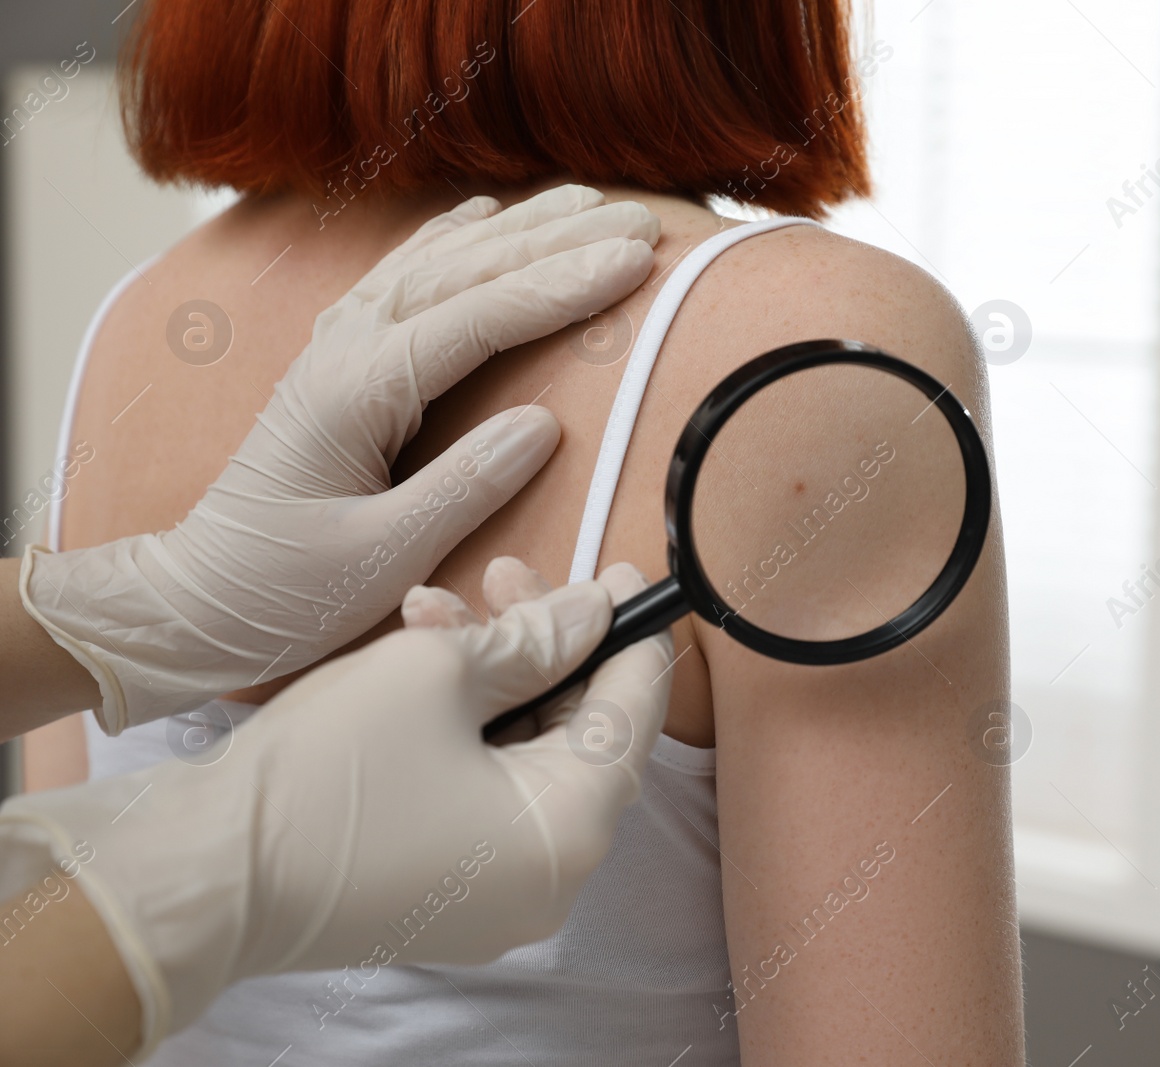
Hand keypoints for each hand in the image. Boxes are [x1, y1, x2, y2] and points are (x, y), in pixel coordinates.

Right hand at [0, 561, 671, 1057]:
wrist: (202, 874)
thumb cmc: (324, 774)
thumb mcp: (438, 671)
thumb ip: (535, 638)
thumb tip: (592, 614)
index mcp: (571, 829)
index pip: (633, 713)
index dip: (632, 633)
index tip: (625, 577)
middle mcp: (552, 876)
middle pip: (580, 731)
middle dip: (544, 642)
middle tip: (511, 570)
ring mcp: (498, 891)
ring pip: (526, 755)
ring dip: (494, 674)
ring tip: (435, 605)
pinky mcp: (446, 887)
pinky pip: (486, 791)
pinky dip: (466, 726)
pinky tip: (418, 660)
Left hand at [19, 185, 659, 734]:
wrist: (197, 599)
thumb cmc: (284, 590)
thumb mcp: (382, 558)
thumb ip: (463, 487)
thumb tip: (544, 424)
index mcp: (358, 391)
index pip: (480, 317)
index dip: (563, 286)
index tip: (634, 262)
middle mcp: (346, 350)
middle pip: (466, 269)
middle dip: (560, 238)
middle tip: (642, 219)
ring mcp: (338, 347)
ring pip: (439, 261)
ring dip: (520, 228)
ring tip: (591, 201)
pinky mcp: (339, 363)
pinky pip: (406, 276)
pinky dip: (453, 240)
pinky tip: (486, 215)